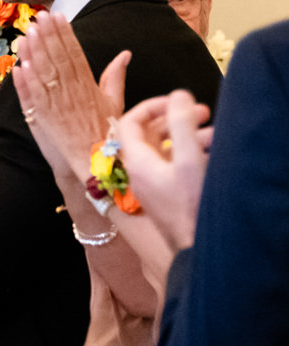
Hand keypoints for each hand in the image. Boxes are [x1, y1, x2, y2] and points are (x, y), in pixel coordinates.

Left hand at [11, 11, 126, 187]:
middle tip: (40, 16)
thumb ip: (116, 76)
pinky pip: (31, 97)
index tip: (57, 16)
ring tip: (28, 32)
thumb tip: (125, 54)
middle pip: (58, 59)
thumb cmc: (105, 133)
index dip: (65, 34)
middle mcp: (72, 93)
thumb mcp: (115, 102)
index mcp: (89, 86)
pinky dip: (24, 82)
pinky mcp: (42, 119)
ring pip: (43, 74)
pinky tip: (19, 66)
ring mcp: (56, 106)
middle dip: (48, 36)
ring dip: (34, 53)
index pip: (75, 54)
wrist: (94, 164)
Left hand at [115, 90, 212, 249]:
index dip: (151, 105)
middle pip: (148, 134)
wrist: (197, 249)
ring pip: (164, 150)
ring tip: (216, 134)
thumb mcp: (189, 160)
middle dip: (175, 118)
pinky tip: (213, 154)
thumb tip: (177, 97)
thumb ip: (181, 125)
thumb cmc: (192, 208)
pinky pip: (172, 166)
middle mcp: (137, 173)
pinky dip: (190, 154)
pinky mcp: (164, 195)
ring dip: (188, 136)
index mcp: (135, 162)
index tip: (177, 100)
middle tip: (204, 112)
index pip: (129, 122)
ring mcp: (150, 185)